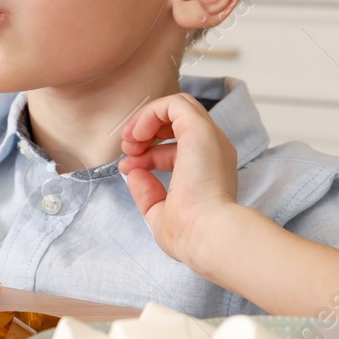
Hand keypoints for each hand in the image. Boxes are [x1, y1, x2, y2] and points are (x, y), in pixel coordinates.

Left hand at [118, 93, 241, 268]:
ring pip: (178, 106)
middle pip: (178, 123)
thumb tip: (134, 174)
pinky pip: (174, 104)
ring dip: (147, 118)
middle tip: (127, 149)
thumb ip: (148, 193)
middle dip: (146, 131)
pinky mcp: (200, 129)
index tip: (128, 168)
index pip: (176, 149)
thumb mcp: (161, 215)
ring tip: (130, 139)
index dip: (148, 155)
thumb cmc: (190, 233)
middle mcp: (212, 151)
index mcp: (208, 171)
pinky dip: (151, 113)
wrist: (208, 234)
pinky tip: (138, 133)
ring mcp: (209, 138)